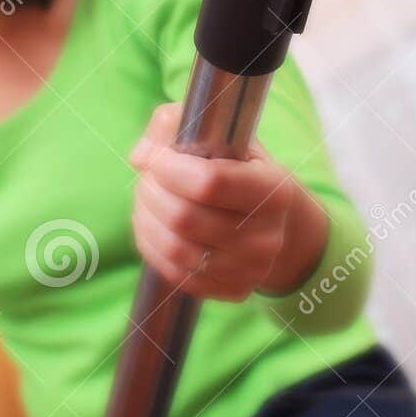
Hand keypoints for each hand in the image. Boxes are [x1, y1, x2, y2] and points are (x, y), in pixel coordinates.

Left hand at [129, 102, 327, 301]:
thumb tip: (141, 157)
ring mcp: (251, 269)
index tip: (157, 157)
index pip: (209, 183)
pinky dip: (152, 245)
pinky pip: (174, 273)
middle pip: (183, 218)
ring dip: (146, 218)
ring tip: (147, 198)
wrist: (272, 217)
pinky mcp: (233, 290)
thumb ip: (173, 126)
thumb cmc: (239, 165)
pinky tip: (153, 224)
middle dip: (151, 191)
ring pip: (173, 248)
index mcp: (274, 190)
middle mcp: (268, 236)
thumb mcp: (218, 132)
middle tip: (148, 176)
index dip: (168, 167)